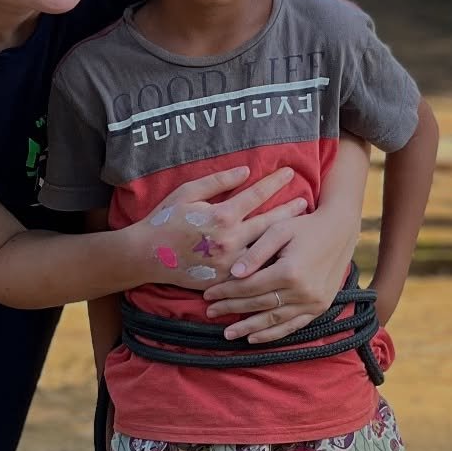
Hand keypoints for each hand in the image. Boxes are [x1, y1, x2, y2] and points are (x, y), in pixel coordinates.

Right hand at [134, 166, 306, 289]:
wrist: (145, 255)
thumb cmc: (165, 219)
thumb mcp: (187, 192)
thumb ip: (218, 181)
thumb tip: (246, 171)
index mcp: (222, 216)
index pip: (256, 195)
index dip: (275, 181)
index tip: (290, 171)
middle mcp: (230, 240)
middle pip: (270, 223)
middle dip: (290, 210)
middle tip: (306, 202)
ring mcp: (229, 263)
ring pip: (266, 250)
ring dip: (284, 238)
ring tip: (300, 230)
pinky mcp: (225, 280)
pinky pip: (252, 271)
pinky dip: (267, 263)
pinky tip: (281, 257)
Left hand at [201, 203, 359, 342]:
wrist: (340, 230)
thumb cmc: (305, 226)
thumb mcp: (278, 229)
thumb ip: (256, 252)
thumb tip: (234, 274)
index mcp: (289, 271)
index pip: (249, 287)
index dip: (226, 292)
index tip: (207, 294)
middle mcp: (302, 291)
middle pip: (258, 304)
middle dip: (231, 309)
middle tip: (210, 313)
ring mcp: (313, 302)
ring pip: (274, 320)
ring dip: (249, 328)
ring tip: (228, 333)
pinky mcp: (320, 307)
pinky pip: (293, 325)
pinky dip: (273, 334)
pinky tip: (254, 338)